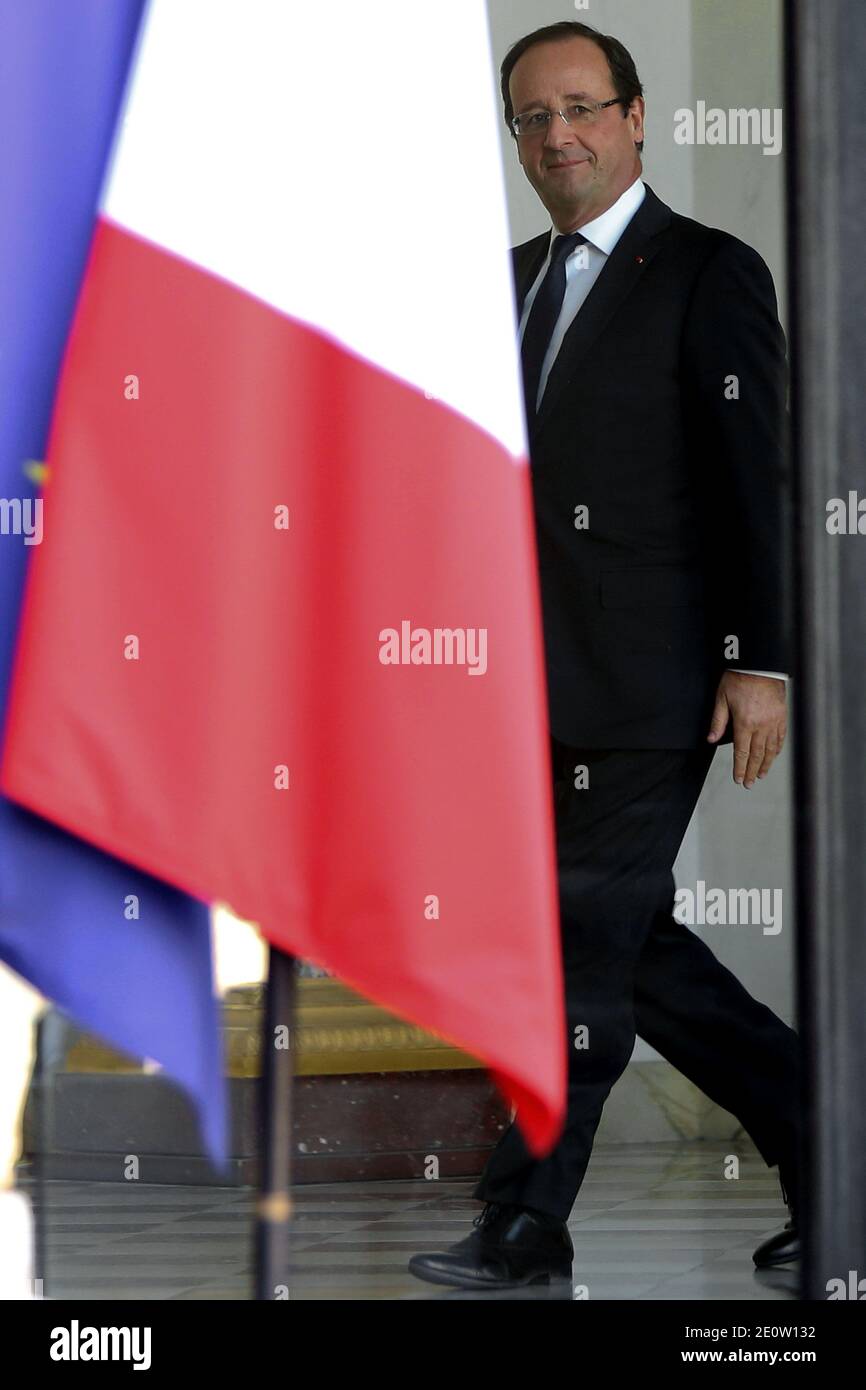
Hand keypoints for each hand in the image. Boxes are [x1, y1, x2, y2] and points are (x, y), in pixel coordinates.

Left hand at [706, 671, 786, 787]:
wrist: (760, 665)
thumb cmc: (739, 679)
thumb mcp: (722, 698)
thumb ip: (718, 721)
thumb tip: (711, 739)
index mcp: (745, 723)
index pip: (742, 752)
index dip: (740, 768)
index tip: (739, 779)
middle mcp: (761, 726)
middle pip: (757, 755)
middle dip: (752, 771)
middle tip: (749, 783)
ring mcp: (774, 722)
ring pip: (770, 749)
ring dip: (765, 764)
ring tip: (761, 774)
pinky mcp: (782, 716)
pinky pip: (781, 737)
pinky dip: (777, 749)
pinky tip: (774, 756)